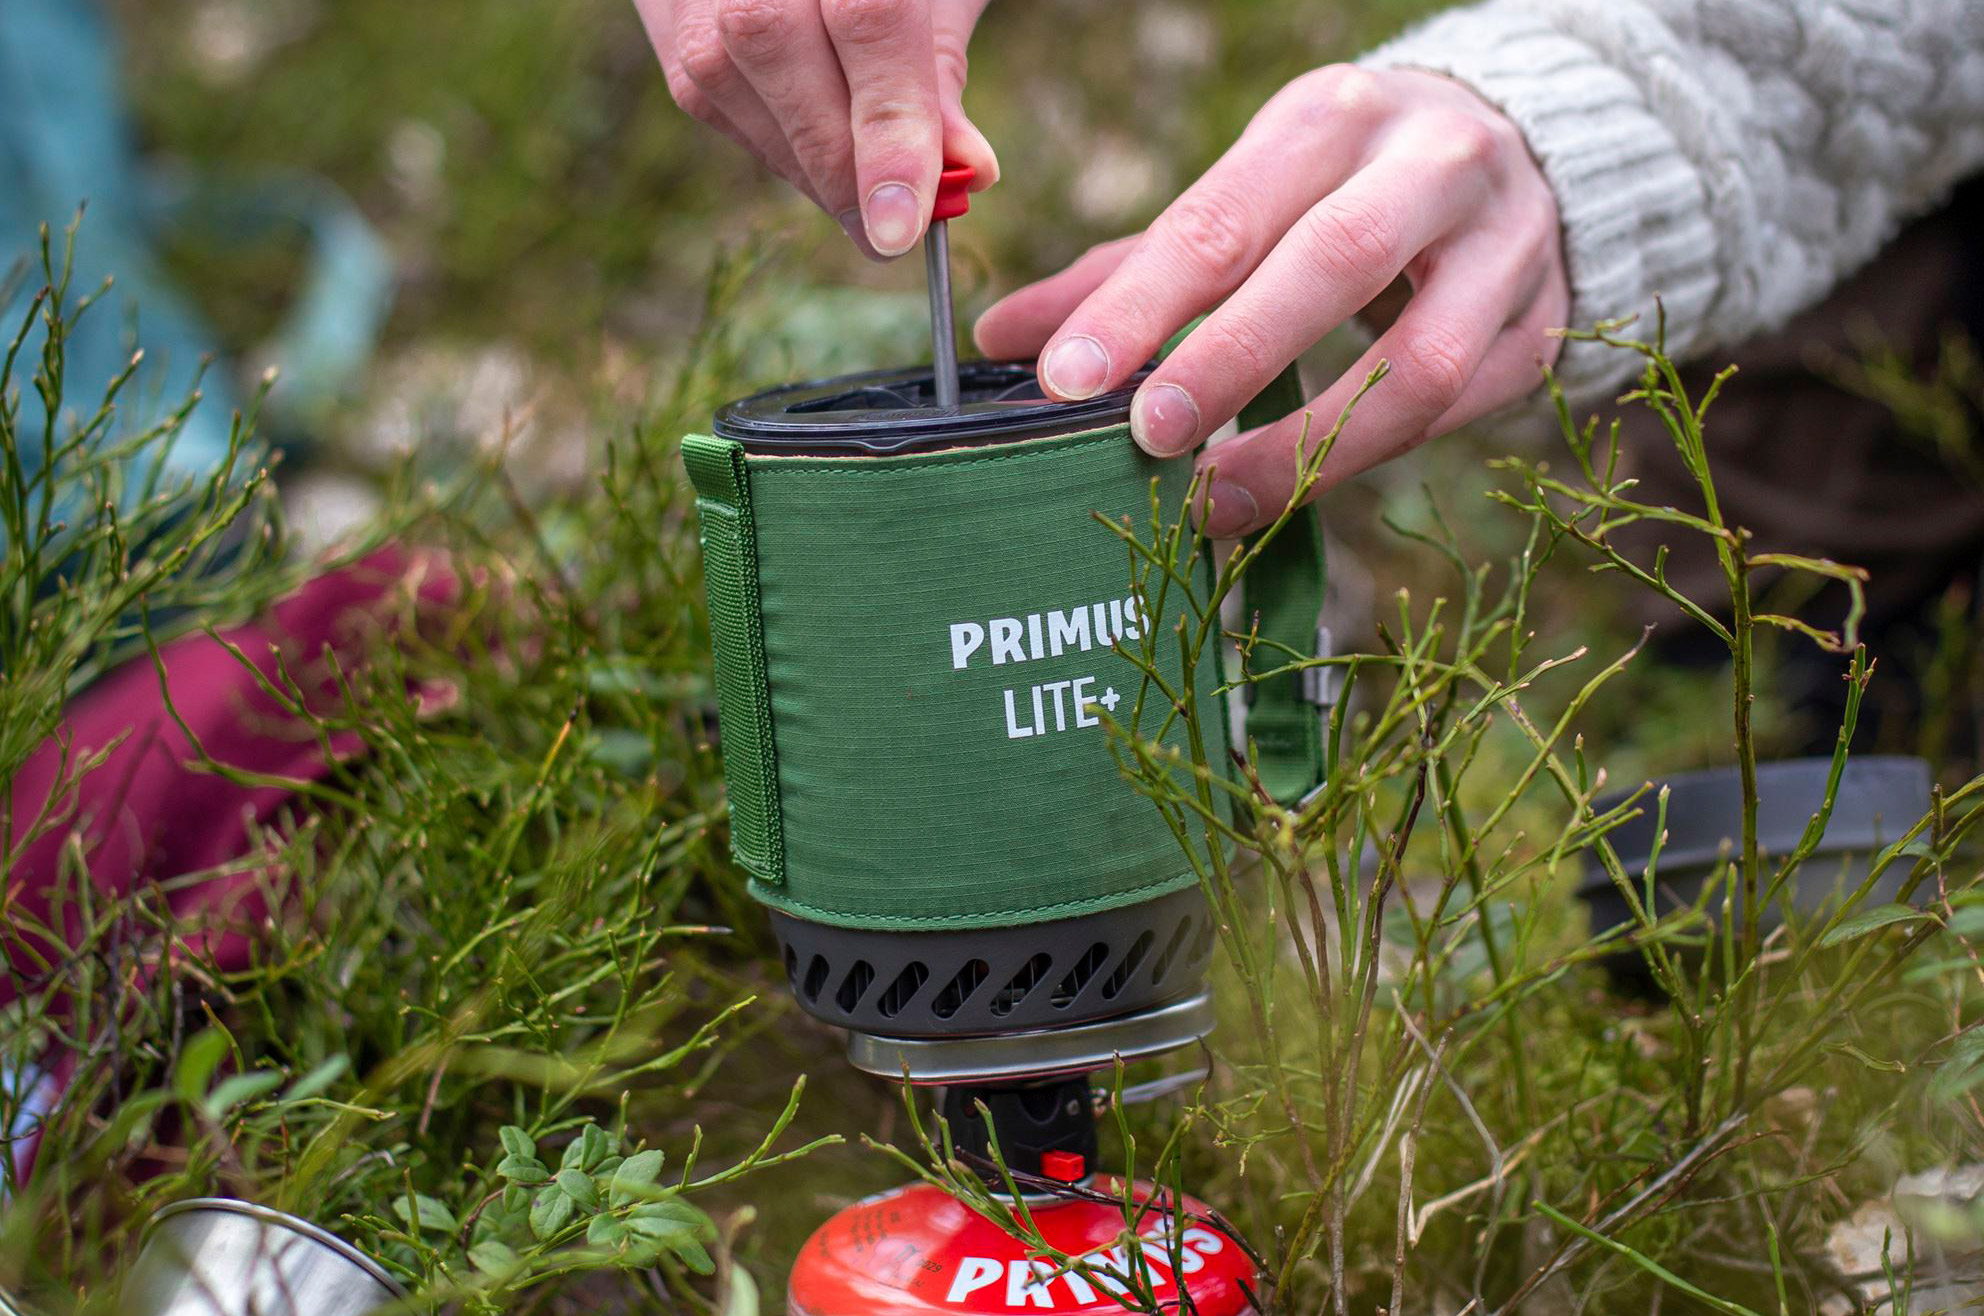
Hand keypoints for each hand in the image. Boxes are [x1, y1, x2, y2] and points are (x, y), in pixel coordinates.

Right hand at [636, 0, 997, 257]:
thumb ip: (939, 69)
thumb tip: (967, 173)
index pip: (865, 18)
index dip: (888, 129)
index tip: (905, 225)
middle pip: (778, 49)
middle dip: (841, 162)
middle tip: (893, 230)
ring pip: (731, 83)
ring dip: (806, 165)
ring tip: (862, 196)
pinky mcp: (670, 23)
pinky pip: (715, 103)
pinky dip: (777, 148)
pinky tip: (818, 159)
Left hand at [974, 66, 1566, 535]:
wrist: (1531, 155)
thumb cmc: (1346, 184)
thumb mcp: (1248, 194)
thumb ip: (1130, 268)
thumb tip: (1005, 343)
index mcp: (1331, 118)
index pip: (1223, 213)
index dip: (1142, 301)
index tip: (1067, 377)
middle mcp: (1430, 163)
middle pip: (1330, 263)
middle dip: (1230, 358)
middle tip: (1146, 437)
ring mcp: (1502, 247)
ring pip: (1415, 361)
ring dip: (1309, 445)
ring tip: (1215, 502)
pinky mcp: (1536, 330)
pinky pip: (1454, 411)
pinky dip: (1368, 460)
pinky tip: (1292, 492)